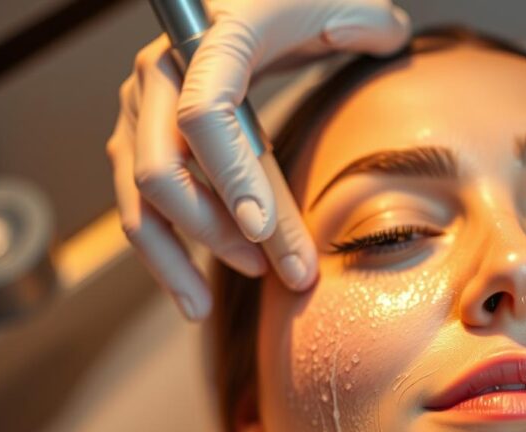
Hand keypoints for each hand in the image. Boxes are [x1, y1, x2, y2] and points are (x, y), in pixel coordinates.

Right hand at [106, 0, 409, 319]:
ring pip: (138, 200)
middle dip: (215, 232)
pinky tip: (192, 293)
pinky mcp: (138, 141)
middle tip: (275, 271)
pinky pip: (138, 207)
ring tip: (209, 306)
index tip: (265, 236)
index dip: (232, 178)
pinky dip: (162, 253)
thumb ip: (366, 24)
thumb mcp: (339, 5)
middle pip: (163, 170)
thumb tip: (387, 41)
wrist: (247, 0)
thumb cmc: (297, 3)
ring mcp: (141, 110)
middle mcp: (160, 74)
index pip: (206, 114)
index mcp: (212, 40)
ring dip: (177, 257)